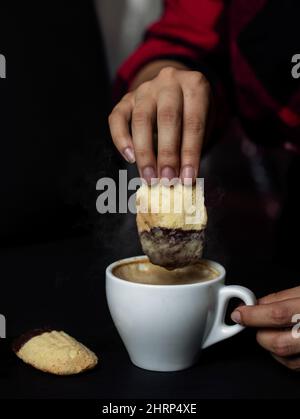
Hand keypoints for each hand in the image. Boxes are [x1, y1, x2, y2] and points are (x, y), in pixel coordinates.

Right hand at [109, 66, 210, 183]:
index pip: (193, 123)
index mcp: (195, 85)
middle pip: (167, 118)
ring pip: (141, 120)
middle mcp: (169, 82)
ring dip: (145, 153)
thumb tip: (182, 179)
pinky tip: (129, 158)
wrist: (175, 91)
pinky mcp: (126, 99)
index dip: (190, 154)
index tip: (188, 179)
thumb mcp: (202, 125)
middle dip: (167, 154)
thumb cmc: (191, 114)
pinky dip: (121, 139)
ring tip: (149, 177)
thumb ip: (191, 148)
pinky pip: (118, 118)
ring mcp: (145, 89)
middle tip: (167, 180)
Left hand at [231, 287, 299, 369]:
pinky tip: (285, 341)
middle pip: (277, 342)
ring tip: (272, 330)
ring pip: (283, 356)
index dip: (253, 315)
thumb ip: (282, 297)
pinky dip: (282, 355)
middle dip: (260, 332)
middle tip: (256, 322)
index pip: (278, 314)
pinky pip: (294, 365)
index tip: (239, 313)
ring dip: (269, 344)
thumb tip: (256, 303)